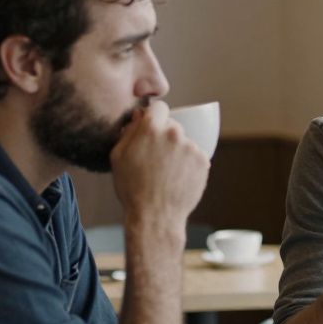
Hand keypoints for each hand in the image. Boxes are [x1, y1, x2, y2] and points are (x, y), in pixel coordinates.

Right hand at [110, 101, 209, 223]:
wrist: (155, 215)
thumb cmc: (132, 188)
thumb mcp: (119, 157)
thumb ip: (129, 130)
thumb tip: (139, 115)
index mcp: (151, 129)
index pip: (159, 107)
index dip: (155, 117)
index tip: (153, 128)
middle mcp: (174, 133)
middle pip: (172, 125)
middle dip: (165, 136)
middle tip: (156, 158)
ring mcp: (191, 147)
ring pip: (185, 141)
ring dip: (178, 151)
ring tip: (166, 172)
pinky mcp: (203, 161)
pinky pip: (195, 155)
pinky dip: (189, 163)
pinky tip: (177, 177)